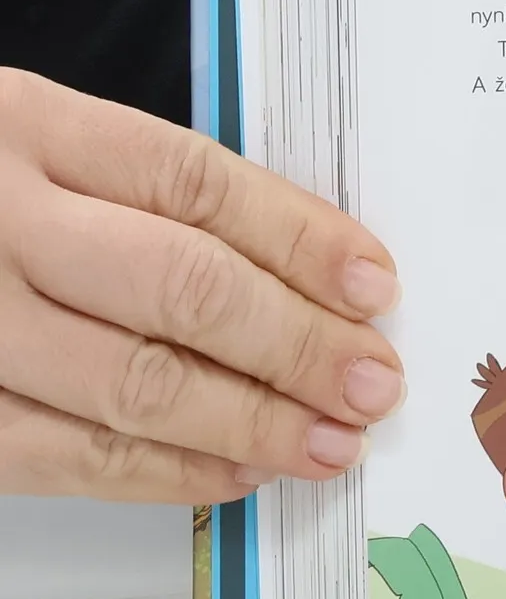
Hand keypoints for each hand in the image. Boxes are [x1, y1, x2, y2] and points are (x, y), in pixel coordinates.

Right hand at [0, 70, 405, 503]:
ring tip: (329, 443)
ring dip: (251, 422)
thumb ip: (142, 193)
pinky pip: (59, 453)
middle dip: (297, 345)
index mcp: (25, 125)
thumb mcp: (33, 145)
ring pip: (130, 381)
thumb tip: (316, 273)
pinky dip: (163, 472)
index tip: (377, 286)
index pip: (194, 182)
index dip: (301, 238)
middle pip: (180, 285)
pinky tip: (236, 473)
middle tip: (373, 383)